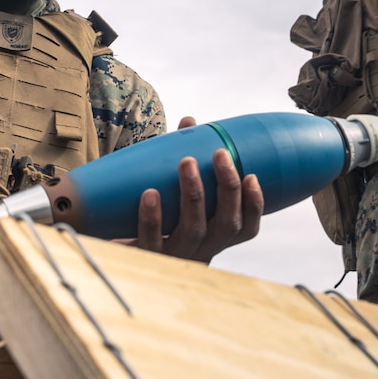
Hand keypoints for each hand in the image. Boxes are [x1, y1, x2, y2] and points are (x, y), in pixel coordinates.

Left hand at [134, 116, 263, 262]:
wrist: (124, 254)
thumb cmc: (159, 217)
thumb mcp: (177, 194)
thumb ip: (186, 159)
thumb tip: (190, 121)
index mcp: (214, 236)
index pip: (245, 228)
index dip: (254, 205)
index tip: (252, 176)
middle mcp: (201, 249)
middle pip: (226, 224)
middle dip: (227, 187)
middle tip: (219, 154)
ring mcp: (175, 255)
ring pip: (193, 230)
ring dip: (193, 194)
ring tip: (186, 163)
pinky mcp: (146, 257)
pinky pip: (152, 240)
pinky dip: (152, 218)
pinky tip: (149, 194)